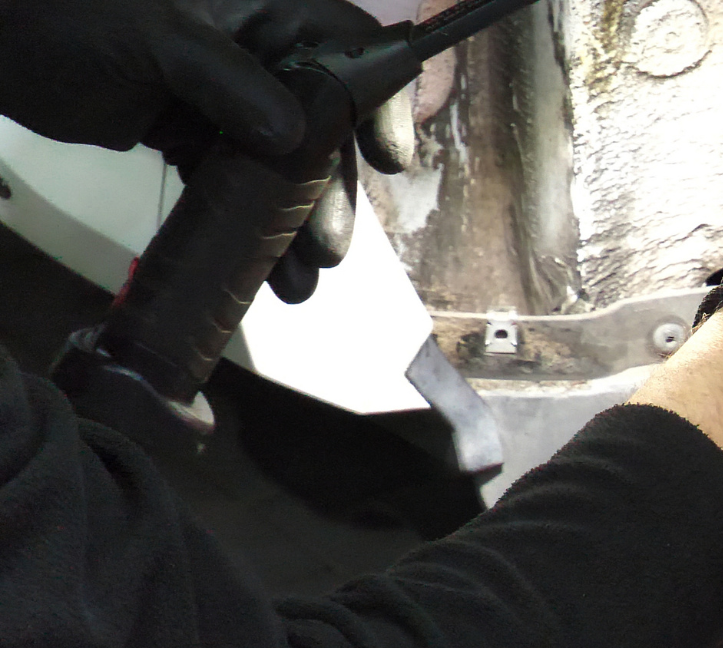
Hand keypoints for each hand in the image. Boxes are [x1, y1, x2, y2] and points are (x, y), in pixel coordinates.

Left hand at [0, 0, 414, 301]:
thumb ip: (228, 82)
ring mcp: (226, 98)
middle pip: (327, 125)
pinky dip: (250, 229)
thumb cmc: (72, 15)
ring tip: (297, 283)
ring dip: (295, 225)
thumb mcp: (157, 38)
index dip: (382, 101)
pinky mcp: (192, 134)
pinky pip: (237, 186)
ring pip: (285, 165)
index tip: (387, 160)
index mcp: (263, 12)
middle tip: (325, 249)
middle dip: (331, 191)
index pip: (351, 48)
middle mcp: (258, 54)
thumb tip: (293, 138)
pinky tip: (263, 272)